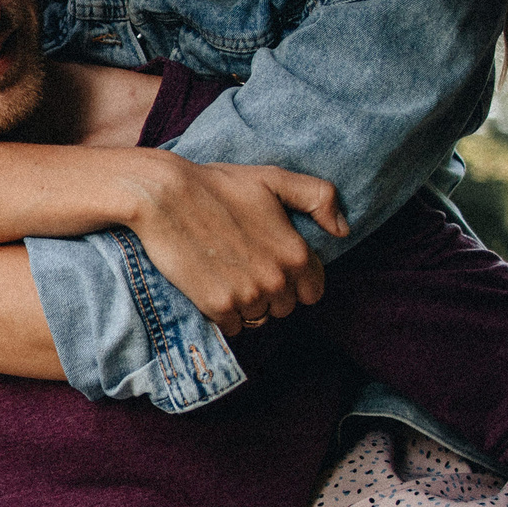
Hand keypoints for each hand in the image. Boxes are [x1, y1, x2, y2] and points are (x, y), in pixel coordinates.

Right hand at [120, 155, 345, 334]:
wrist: (165, 196)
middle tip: (245, 269)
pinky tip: (212, 289)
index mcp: (295, 252)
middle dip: (270, 294)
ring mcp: (248, 296)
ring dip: (247, 306)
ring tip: (227, 278)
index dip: (294, 280)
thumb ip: (319, 198)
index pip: (313, 291)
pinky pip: (233, 328)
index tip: (272, 266)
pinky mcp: (217, 306)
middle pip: (285, 308)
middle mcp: (277, 279)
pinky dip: (225, 315)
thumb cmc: (218, 185)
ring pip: (259, 319)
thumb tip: (343, 230)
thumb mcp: (275, 179)